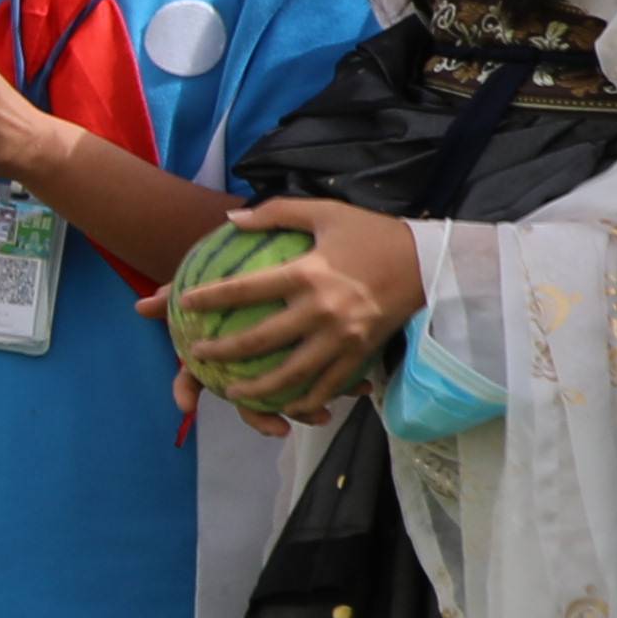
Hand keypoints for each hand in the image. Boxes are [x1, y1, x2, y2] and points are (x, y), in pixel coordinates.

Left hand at [167, 193, 419, 420]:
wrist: (432, 261)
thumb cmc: (374, 233)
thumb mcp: (326, 213)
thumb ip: (276, 213)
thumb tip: (231, 219)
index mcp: (308, 273)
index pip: (246, 290)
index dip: (210, 298)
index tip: (184, 304)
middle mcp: (322, 309)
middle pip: (260, 341)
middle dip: (223, 352)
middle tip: (198, 355)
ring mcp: (343, 336)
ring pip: (291, 374)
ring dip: (258, 388)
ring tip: (232, 393)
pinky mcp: (362, 353)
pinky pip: (328, 384)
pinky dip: (305, 399)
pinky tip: (285, 404)